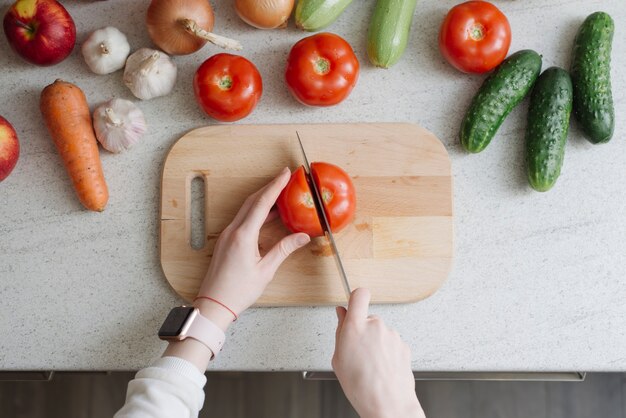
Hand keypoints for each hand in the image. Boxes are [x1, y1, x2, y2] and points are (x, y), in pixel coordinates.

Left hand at [195, 167, 309, 327]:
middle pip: (253, 201)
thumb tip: (302, 236)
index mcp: (243, 236)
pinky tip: (268, 214)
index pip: (262, 203)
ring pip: (246, 208)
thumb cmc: (237, 291)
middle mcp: (233, 231)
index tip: (286, 174)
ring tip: (280, 192)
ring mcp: (228, 235)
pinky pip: (242, 219)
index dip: (275, 186)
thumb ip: (284, 250)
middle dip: (270, 186)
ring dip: (263, 198)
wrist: (214, 303)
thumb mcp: (265, 271)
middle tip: (285, 177)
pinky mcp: (226, 240)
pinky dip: (256, 211)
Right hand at [332, 288, 424, 417]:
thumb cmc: (362, 386)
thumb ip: (340, 331)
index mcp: (356, 326)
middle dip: (363, 330)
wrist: (388, 404)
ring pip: (380, 332)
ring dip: (375, 343)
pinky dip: (387, 352)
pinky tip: (381, 368)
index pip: (359, 294)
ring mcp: (392, 335)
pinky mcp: (403, 345)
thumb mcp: (338, 358)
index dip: (355, 297)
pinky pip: (391, 343)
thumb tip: (342, 315)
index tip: (353, 302)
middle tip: (357, 351)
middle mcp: (376, 326)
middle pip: (368, 318)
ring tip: (370, 365)